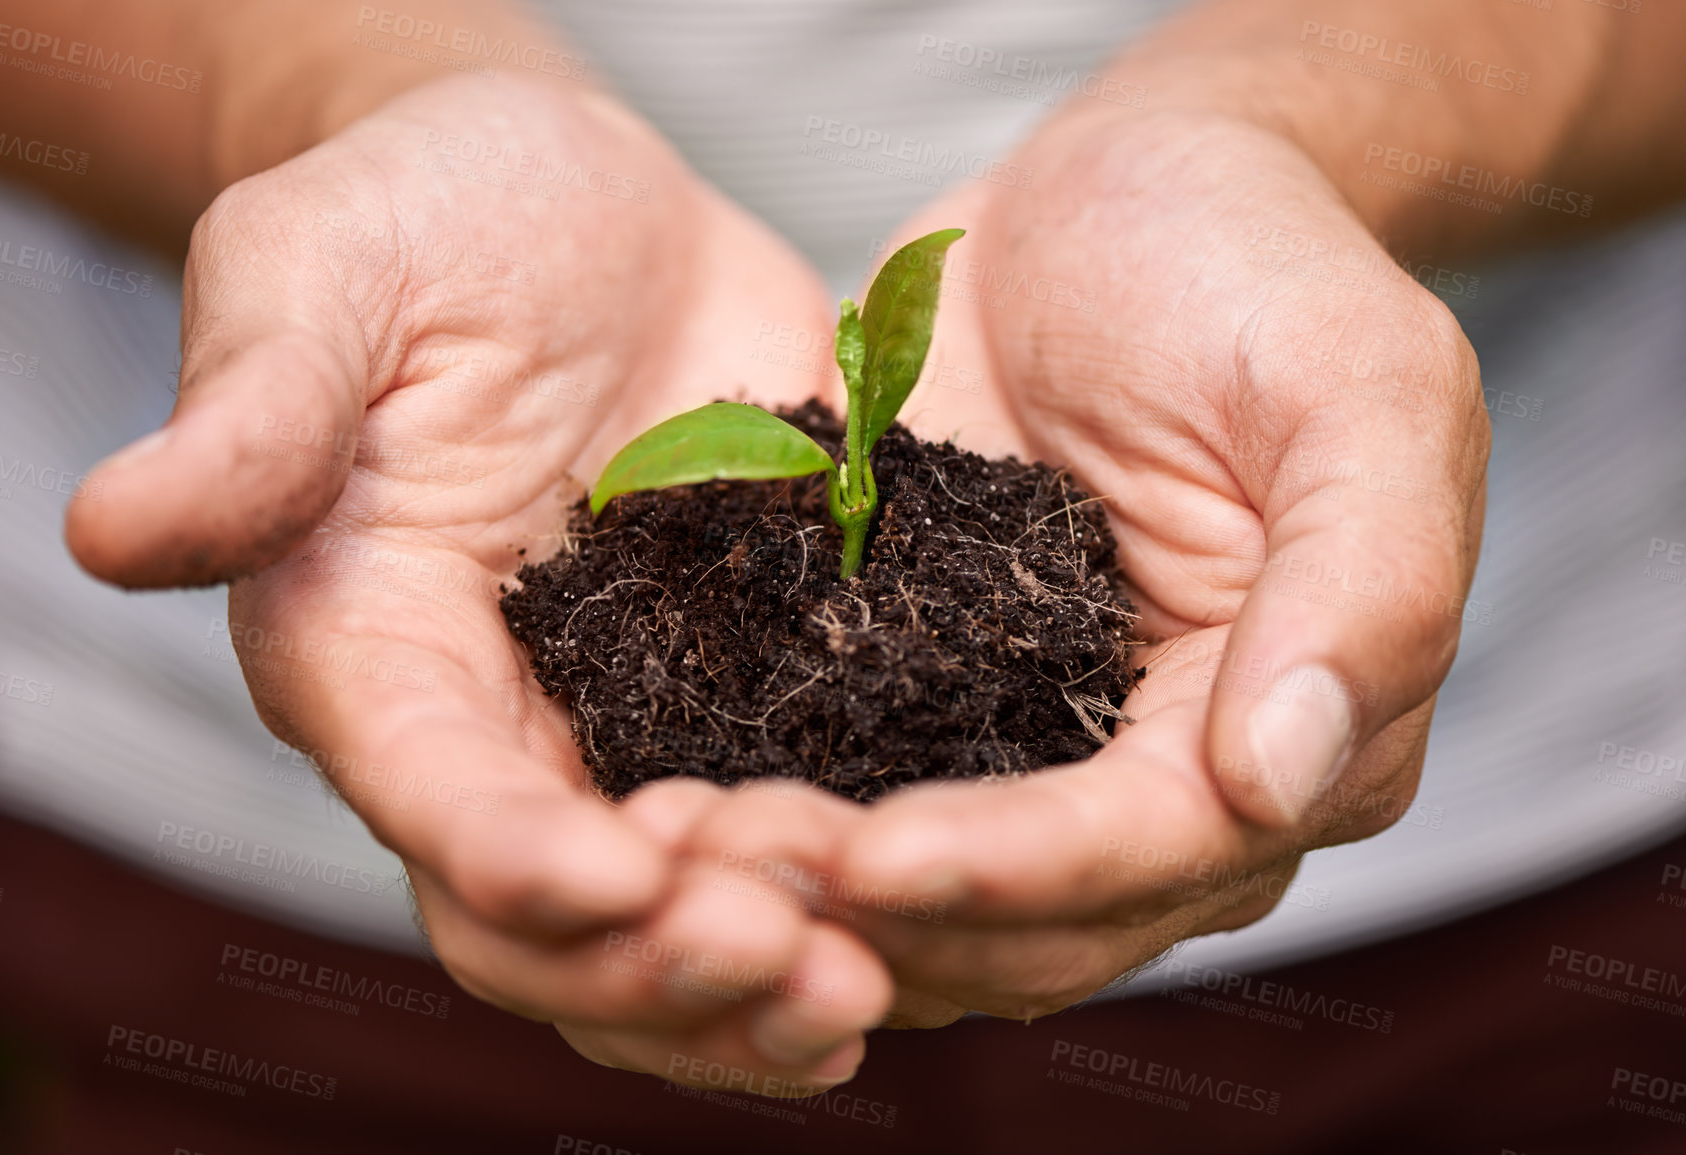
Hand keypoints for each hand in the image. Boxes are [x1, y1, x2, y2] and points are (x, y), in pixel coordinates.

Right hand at [64, 74, 891, 1086]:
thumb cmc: (423, 216)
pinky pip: (781, 827)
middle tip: (795, 964)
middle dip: (659, 964)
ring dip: (757, 980)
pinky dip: (841, 894)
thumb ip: (252, 409)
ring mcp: (624, 723)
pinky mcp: (744, 689)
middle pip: (550, 919)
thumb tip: (110, 529)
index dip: (509, 855)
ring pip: (668, 916)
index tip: (616, 879)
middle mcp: (492, 723)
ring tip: (869, 987)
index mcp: (370, 646)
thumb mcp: (323, 273)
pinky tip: (932, 918)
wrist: (571, 203)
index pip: (427, 790)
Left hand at [666, 105, 1488, 1027]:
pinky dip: (776, 828)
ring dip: (806, 902)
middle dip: (882, 911)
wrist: (1114, 201)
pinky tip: (667, 806)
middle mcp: (1175, 786)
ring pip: (933, 905)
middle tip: (720, 866)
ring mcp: (1044, 755)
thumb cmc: (1253, 266)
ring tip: (670, 852)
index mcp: (1306, 734)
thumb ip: (1364, 584)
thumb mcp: (1353, 386)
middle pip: (1034, 923)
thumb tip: (1279, 786)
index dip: (1016, 875)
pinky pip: (856, 804)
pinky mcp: (930, 706)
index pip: (1156, 853)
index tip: (871, 860)